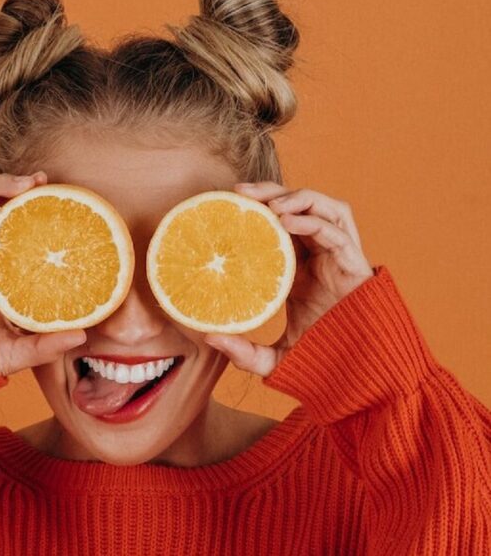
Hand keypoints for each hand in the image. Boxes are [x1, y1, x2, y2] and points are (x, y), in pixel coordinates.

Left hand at [204, 181, 374, 376]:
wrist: (358, 375)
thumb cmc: (320, 360)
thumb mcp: (274, 357)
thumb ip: (244, 352)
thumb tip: (209, 338)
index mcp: (300, 267)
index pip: (279, 223)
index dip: (257, 208)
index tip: (227, 203)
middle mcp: (320, 256)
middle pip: (299, 206)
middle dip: (271, 191)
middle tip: (240, 192)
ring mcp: (339, 257)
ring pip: (324, 208)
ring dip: (297, 197)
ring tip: (269, 204)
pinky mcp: (355, 265)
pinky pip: (336, 232)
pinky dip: (312, 221)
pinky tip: (287, 222)